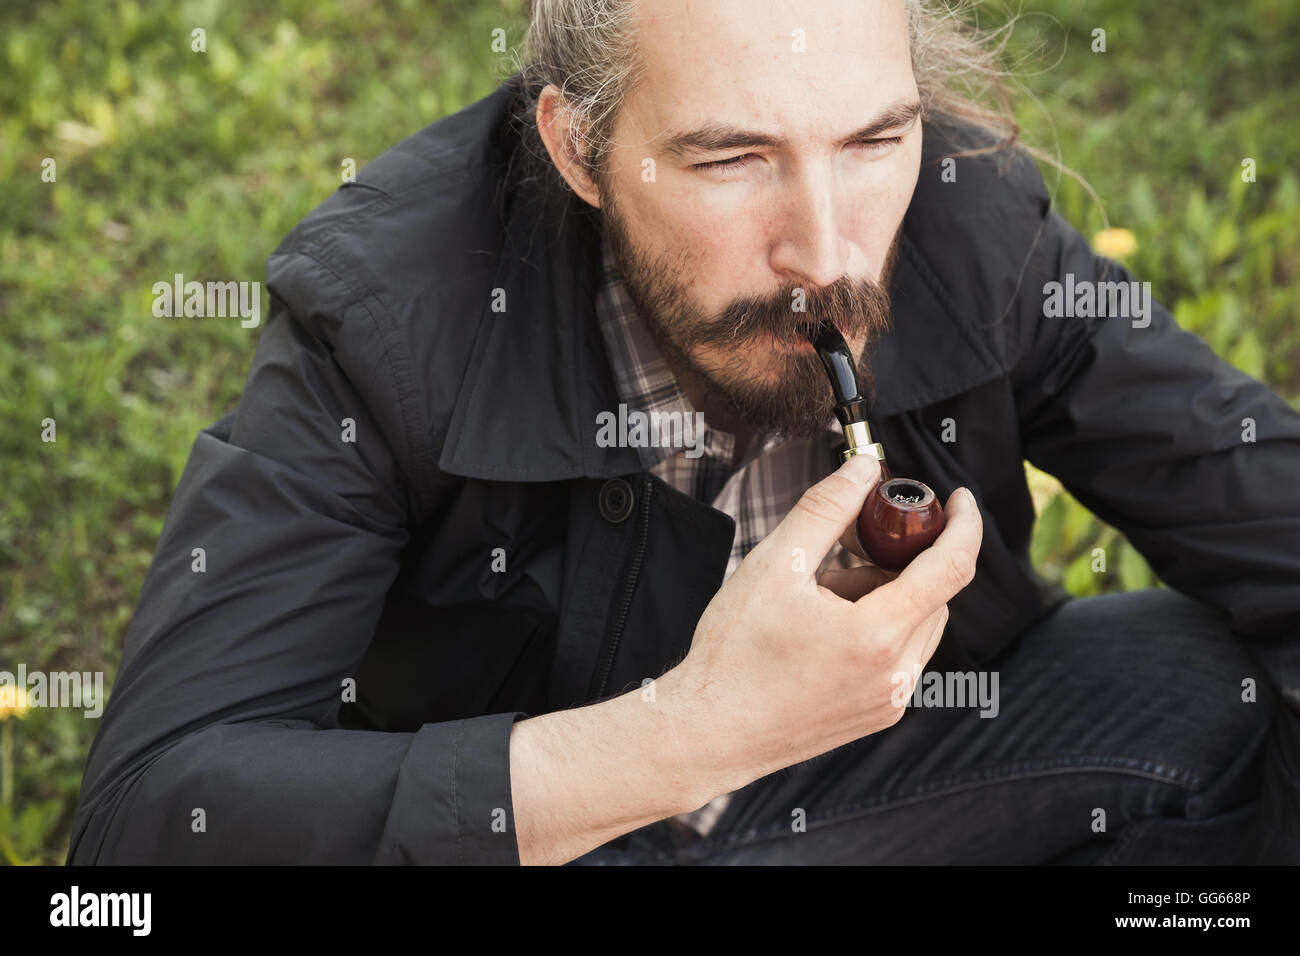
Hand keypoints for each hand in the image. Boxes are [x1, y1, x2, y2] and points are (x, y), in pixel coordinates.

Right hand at [672, 453, 983, 787]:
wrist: (709, 731)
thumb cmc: (733, 652)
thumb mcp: (774, 564)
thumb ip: (826, 508)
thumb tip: (865, 468)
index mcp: (877, 636)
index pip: (952, 568)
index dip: (962, 524)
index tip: (957, 498)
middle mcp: (896, 676)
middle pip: (932, 594)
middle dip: (896, 562)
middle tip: (841, 550)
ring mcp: (889, 701)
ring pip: (916, 625)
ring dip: (885, 597)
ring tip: (819, 598)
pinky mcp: (877, 715)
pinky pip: (900, 656)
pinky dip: (877, 629)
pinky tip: (823, 630)